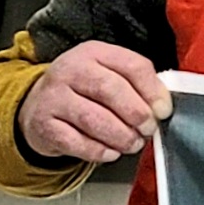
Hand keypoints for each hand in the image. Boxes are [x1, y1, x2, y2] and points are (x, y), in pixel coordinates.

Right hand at [18, 40, 172, 163]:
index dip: (153, 91)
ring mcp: (53, 96)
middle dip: (137, 114)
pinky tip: (111, 152)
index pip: (132, 66)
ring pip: (94, 119)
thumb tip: (162, 108)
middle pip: (111, 90)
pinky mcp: (42, 124)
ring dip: (121, 136)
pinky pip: (76, 142)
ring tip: (132, 143)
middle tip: (148, 129)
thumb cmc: (85, 91)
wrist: (40, 106)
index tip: (163, 111)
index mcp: (94, 52)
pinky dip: (99, 151)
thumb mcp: (110, 75)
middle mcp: (70, 70)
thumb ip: (138, 85)